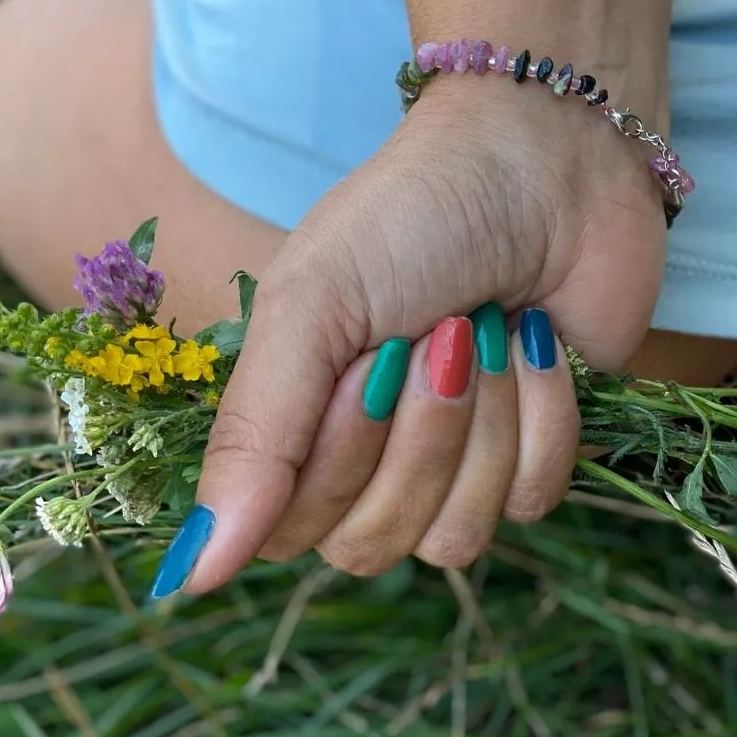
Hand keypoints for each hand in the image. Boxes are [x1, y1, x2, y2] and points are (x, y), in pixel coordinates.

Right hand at [162, 77, 665, 593]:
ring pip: (455, 536)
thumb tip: (191, 574)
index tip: (362, 364)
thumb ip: (252, 437)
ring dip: (482, 419)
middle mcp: (369, 457)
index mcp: (298, 418)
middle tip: (433, 333)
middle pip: (372, 543)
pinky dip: (542, 414)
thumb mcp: (311, 306)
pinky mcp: (533, 453)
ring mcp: (454, 462)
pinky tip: (537, 342)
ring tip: (484, 327)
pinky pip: (530, 500)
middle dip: (415, 432)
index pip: (289, 531)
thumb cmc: (411, 216)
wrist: (545, 162)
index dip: (334, 461)